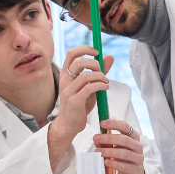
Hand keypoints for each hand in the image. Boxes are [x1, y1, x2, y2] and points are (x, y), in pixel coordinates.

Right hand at [47, 45, 112, 171]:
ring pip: (86, 75)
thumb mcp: (89, 86)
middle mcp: (65, 80)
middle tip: (102, 72)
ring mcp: (68, 91)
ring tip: (106, 82)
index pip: (71, 53)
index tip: (96, 52)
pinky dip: (100, 85)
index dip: (85, 48)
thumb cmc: (79, 105)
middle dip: (95, 63)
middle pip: (78, 61)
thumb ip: (99, 71)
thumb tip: (109, 56)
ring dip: (100, 76)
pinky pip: (90, 87)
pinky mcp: (74, 101)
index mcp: (66, 74)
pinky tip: (104, 88)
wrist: (69, 124)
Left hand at [93, 119, 144, 173]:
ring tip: (98, 151)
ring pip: (124, 153)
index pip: (125, 127)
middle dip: (108, 138)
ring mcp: (138, 158)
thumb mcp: (115, 147)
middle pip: (124, 139)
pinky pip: (125, 166)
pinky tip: (106, 162)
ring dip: (109, 151)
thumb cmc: (122, 157)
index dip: (114, 124)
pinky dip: (114, 163)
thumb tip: (96, 139)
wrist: (132, 173)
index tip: (102, 123)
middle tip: (95, 138)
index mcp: (133, 137)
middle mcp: (138, 146)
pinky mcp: (136, 169)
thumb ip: (106, 142)